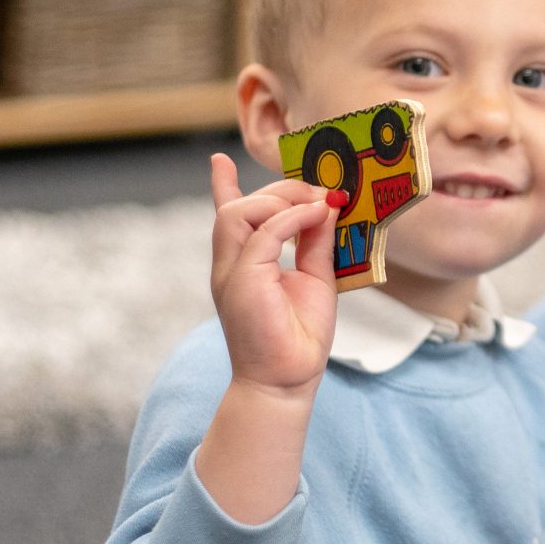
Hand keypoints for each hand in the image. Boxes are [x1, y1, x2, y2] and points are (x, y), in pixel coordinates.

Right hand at [207, 153, 338, 399]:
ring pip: (241, 212)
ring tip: (318, 205)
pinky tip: (318, 214)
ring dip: (283, 200)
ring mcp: (231, 273)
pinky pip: (263, 233)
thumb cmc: (299, 337)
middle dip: (281, 190)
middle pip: (239, 206)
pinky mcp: (242, 281)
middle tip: (321, 195)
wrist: (286, 382)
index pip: (226, 215)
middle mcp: (230, 265)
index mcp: (242, 264)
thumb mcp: (315, 278)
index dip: (221, 185)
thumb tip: (326, 206)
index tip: (218, 161)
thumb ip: (315, 242)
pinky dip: (292, 217)